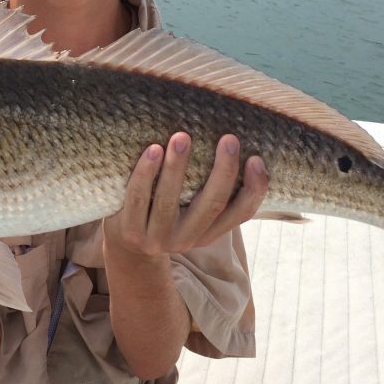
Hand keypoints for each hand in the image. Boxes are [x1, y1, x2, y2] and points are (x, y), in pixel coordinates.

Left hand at [104, 132, 268, 258]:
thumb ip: (211, 188)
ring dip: (176, 168)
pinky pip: (138, 199)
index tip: (256, 159)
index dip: (254, 189)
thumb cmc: (167, 213)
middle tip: (229, 139)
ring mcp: (157, 238)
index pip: (240, 214)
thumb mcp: (192, 211)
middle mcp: (187, 239)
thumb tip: (241, 142)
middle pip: (211, 205)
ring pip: (169, 202)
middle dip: (223, 171)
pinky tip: (153, 150)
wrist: (127, 247)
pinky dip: (145, 174)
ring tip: (182, 137)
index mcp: (209, 233)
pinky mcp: (129, 231)